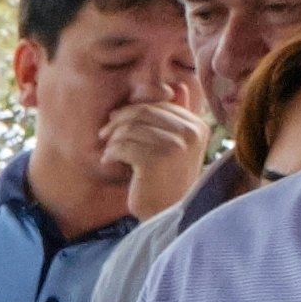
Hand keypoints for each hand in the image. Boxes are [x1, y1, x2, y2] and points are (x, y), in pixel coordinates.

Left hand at [102, 96, 212, 220]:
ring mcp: (175, 145)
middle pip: (143, 111)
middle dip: (118, 121)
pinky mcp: (156, 159)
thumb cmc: (168, 181)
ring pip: (131, 128)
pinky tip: (109, 162)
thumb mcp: (178, 146)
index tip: (115, 123)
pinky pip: (123, 145)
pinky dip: (111, 153)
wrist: (168, 215)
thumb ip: (177, 118)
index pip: (159, 104)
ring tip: (109, 153)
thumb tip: (177, 86)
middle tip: (103, 134)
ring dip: (112, 140)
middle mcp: (190, 132)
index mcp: (197, 125)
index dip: (131, 110)